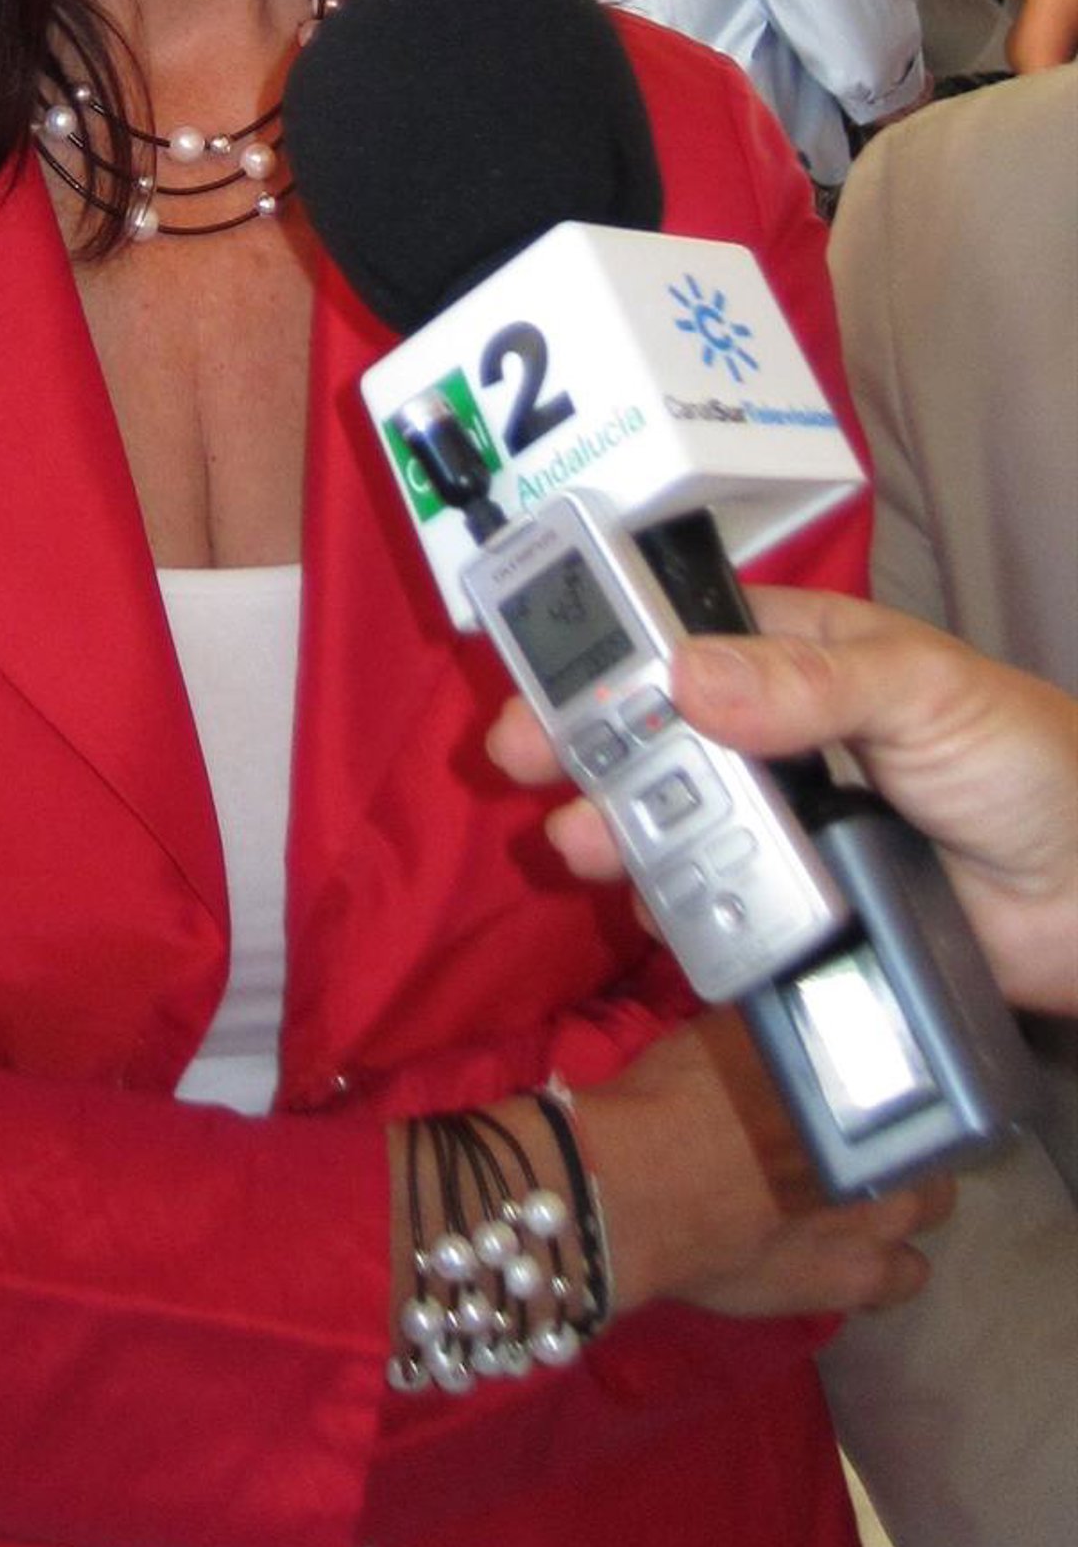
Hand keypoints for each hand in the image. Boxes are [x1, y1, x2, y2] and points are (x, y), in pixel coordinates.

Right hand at [487, 588, 1077, 1013]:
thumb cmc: (1024, 762)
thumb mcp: (924, 691)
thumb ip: (810, 683)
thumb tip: (687, 679)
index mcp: (795, 656)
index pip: (681, 634)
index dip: (607, 647)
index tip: (538, 666)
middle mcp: (771, 737)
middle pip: (653, 733)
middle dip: (583, 744)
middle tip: (522, 762)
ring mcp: (777, 826)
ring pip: (669, 821)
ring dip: (617, 828)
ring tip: (584, 844)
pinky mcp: (791, 911)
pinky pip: (711, 907)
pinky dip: (677, 909)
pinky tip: (661, 908)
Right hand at [575, 1012, 949, 1320]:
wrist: (636, 1188)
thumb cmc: (673, 1097)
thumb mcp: (731, 1032)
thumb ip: (782, 1029)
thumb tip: (796, 999)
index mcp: (860, 1077)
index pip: (918, 1072)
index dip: (895, 1080)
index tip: (870, 1082)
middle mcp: (886, 1147)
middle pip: (932, 1143)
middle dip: (903, 1141)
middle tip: (858, 1138)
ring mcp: (879, 1221)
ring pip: (930, 1211)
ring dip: (898, 1198)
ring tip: (856, 1195)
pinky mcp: (852, 1282)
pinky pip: (905, 1277)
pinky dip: (887, 1264)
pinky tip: (854, 1252)